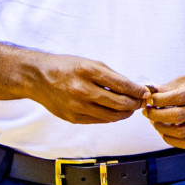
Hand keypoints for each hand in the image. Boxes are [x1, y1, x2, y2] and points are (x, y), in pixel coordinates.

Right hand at [28, 53, 149, 123]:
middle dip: (135, 104)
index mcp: (89, 72)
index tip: (147, 92)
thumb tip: (136, 88)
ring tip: (131, 108)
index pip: (122, 85)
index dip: (138, 91)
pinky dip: (111, 117)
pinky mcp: (73, 118)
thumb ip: (113, 76)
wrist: (37, 78)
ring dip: (126, 113)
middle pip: (120, 103)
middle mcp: (82, 90)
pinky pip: (99, 120)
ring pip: (111, 116)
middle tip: (142, 101)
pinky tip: (115, 111)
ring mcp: (77, 107)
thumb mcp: (91, 63)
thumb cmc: (67, 67)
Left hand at [143, 72, 184, 148]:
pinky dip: (170, 139)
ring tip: (154, 121)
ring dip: (161, 128)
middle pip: (178, 116)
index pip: (179, 97)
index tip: (149, 100)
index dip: (160, 100)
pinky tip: (163, 131)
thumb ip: (169, 87)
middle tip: (147, 111)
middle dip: (157, 115)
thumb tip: (149, 92)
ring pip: (180, 131)